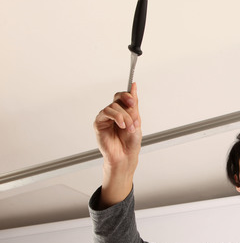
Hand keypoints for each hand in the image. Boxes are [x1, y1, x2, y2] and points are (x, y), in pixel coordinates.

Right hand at [93, 83, 141, 207]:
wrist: (126, 156)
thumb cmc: (131, 142)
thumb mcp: (136, 120)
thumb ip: (134, 104)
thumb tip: (134, 86)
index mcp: (123, 111)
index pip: (123, 96)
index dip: (128, 94)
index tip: (134, 99)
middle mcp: (114, 113)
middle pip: (117, 98)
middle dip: (127, 103)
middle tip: (134, 109)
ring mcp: (106, 118)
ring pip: (113, 107)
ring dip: (125, 116)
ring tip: (129, 127)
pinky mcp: (99, 123)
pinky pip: (105, 113)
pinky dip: (116, 117)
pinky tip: (121, 125)